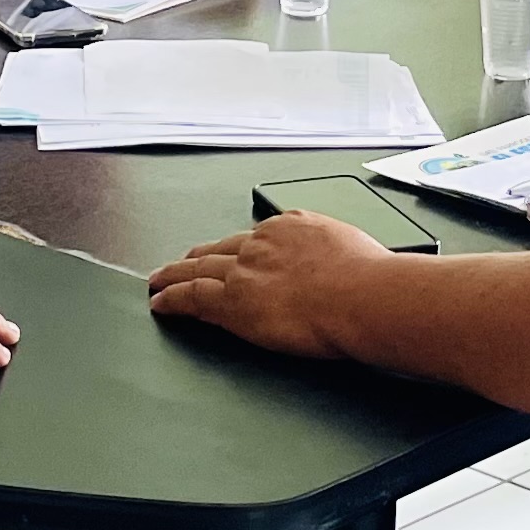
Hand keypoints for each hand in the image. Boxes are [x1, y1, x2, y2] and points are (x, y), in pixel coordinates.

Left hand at [145, 209, 396, 358]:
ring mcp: (244, 270)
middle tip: (183, 262)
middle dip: (199, 256)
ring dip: (174, 275)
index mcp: (293, 226)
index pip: (256, 238)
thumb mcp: (356, 250)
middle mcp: (263, 242)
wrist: (363, 295)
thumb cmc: (371, 279)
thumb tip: (345, 268)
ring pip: (198, 269)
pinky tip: (159, 303)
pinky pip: (192, 297)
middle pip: (221, 247)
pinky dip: (171, 299)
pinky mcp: (232, 300)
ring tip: (158, 281)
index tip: (232, 253)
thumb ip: (337, 256)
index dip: (238, 248)